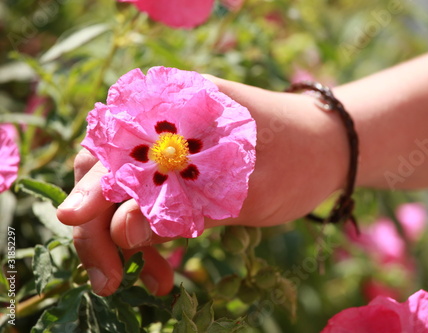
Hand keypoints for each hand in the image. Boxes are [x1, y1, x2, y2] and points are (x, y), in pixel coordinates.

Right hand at [57, 77, 348, 295]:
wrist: (329, 150)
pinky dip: (148, 237)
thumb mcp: (248, 190)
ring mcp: (170, 146)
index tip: (78, 228)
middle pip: (105, 170)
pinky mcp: (180, 171)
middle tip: (109, 278)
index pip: (111, 146)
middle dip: (100, 226)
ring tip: (147, 281)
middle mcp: (164, 121)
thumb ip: (186, 208)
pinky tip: (162, 268)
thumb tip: (122, 231)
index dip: (90, 188)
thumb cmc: (298, 161)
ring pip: (122, 193)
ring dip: (123, 238)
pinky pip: (149, 204)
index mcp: (176, 106)